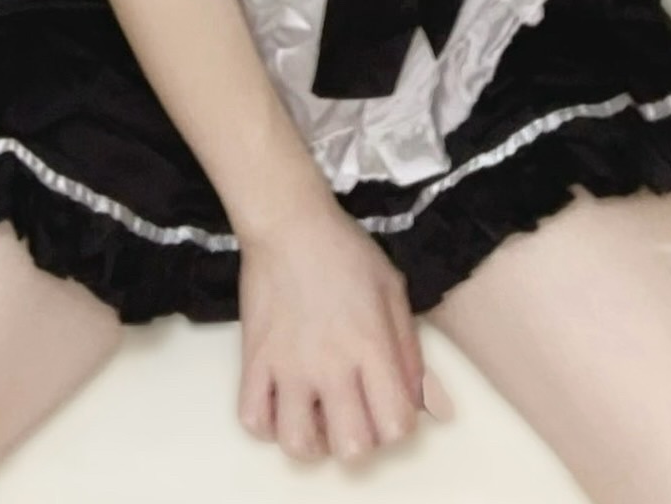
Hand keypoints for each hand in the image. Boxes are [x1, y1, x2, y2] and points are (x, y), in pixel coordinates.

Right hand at [236, 201, 450, 465]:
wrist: (288, 223)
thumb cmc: (346, 250)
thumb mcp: (393, 288)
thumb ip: (409, 347)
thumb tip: (417, 398)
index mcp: (371, 347)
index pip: (395, 425)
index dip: (398, 424)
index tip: (389, 405)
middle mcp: (330, 366)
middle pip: (352, 448)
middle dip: (360, 440)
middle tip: (354, 413)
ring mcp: (287, 366)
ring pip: (298, 444)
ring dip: (313, 441)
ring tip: (316, 416)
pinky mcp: (254, 360)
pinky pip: (252, 419)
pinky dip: (268, 425)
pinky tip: (281, 405)